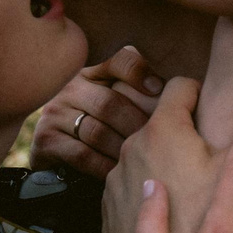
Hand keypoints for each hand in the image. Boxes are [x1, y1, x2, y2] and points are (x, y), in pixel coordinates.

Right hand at [30, 47, 164, 177]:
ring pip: (98, 131)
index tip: (160, 89)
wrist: (58, 155)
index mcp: (91, 70)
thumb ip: (142, 89)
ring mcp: (54, 113)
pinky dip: (106, 166)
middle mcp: (70, 87)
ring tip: (146, 159)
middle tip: (162, 141)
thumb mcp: (119, 99)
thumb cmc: (102, 125)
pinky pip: (83, 155)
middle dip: (139, 124)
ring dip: (125, 149)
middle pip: (110, 103)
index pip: (116, 61)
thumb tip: (186, 85)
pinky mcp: (46, 140)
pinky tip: (122, 171)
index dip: (139, 72)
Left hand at [113, 78, 232, 232]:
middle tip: (212, 142)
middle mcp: (133, 147)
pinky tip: (174, 210)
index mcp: (164, 131)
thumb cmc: (211, 231)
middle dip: (188, 127)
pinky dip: (153, 190)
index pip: (182, 87)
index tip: (217, 109)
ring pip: (147, 154)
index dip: (204, 94)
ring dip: (169, 161)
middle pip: (163, 119)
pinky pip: (134, 185)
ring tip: (196, 183)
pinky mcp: (109, 207)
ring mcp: (117, 178)